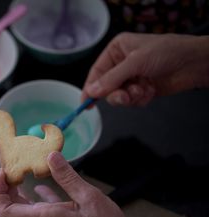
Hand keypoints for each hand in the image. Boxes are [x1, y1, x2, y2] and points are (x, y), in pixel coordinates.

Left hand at [0, 151, 152, 216]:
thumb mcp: (88, 197)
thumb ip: (67, 176)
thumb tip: (51, 156)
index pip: (4, 211)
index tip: (4, 173)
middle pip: (9, 208)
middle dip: (4, 188)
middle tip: (11, 168)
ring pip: (23, 208)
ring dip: (17, 192)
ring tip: (21, 173)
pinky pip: (39, 210)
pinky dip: (35, 197)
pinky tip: (39, 186)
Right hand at [81, 33, 208, 106]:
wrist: (194, 63)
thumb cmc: (167, 52)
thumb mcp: (136, 62)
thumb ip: (112, 79)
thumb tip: (91, 91)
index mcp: (116, 50)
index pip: (96, 72)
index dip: (90, 88)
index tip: (85, 103)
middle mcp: (122, 64)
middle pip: (106, 87)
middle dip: (116, 94)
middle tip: (125, 97)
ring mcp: (132, 78)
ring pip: (119, 96)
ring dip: (131, 96)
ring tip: (143, 90)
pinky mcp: (141, 89)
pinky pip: (132, 101)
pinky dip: (140, 98)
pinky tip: (151, 90)